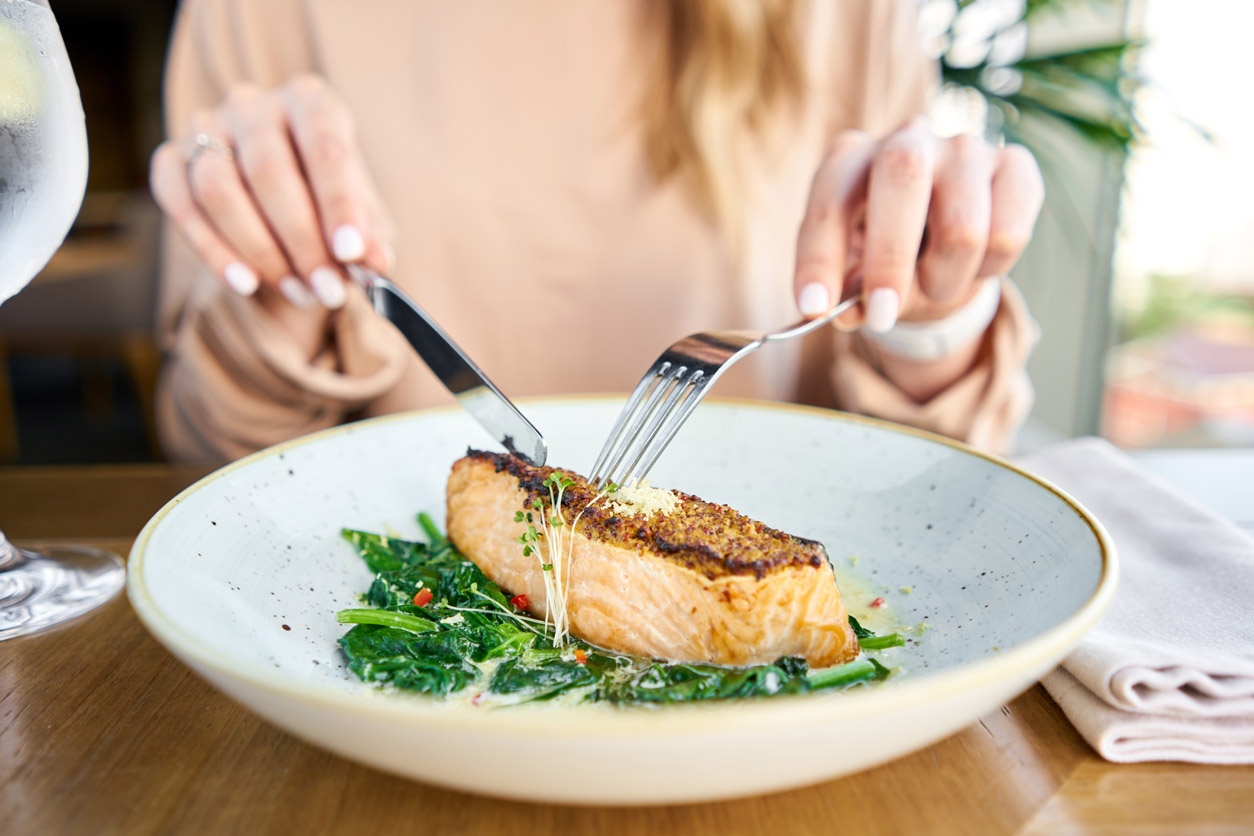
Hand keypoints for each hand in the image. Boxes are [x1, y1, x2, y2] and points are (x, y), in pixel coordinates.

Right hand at [150, 75, 392, 346]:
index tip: (352, 254)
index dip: (339, 204)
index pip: (325, 147)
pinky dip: (211, 249)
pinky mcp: (171, 158)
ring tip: (298, 291)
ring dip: (260, 251)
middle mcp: (254, 105)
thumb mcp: (362, 217)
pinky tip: (245, 283)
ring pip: (218, 188)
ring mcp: (206, 126)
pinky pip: (179, 203)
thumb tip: (376, 263)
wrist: (283, 204)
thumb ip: (370, 236)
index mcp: (311, 102)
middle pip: (268, 172)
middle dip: (302, 241)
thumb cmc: (330, 204)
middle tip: (327, 290)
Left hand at [793, 117, 1043, 333]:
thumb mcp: (858, 275)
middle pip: (903, 175)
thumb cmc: (889, 253)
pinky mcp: (1016, 165)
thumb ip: (848, 294)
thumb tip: (847, 312)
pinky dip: (988, 271)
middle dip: (889, 258)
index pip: (830, 199)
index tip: (814, 308)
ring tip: (935, 286)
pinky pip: (1008, 235)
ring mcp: (965, 147)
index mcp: (852, 158)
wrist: (949, 236)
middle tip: (882, 316)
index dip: (819, 256)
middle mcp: (907, 139)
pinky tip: (974, 265)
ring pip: (963, 228)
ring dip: (944, 281)